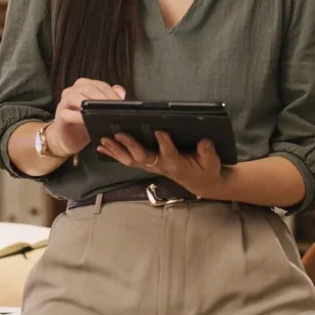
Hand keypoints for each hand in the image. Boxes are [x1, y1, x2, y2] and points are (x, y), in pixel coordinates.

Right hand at [49, 78, 125, 157]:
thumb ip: (109, 99)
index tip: (121, 104)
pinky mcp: (60, 115)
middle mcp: (73, 90)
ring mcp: (64, 102)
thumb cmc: (84, 123)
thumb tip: (121, 93)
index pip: (100, 85)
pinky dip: (77, 116)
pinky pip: (68, 113)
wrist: (67, 139)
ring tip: (101, 113)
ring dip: (90, 105)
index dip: (112, 93)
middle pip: (90, 88)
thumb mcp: (99, 111)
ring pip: (76, 97)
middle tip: (113, 109)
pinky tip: (86, 121)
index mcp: (84, 86)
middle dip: (103, 98)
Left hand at [98, 131, 223, 197]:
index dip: (164, 144)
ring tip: (103, 140)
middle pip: (142, 157)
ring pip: (131, 159)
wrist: (200, 182)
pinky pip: (128, 159)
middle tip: (118, 133)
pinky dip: (114, 153)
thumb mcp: (212, 162)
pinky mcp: (147, 164)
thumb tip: (204, 141)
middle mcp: (161, 165)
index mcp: (177, 163)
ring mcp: (152, 166)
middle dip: (130, 145)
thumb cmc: (206, 170)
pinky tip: (102, 147)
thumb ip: (208, 152)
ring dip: (116, 150)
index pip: (169, 153)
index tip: (160, 131)